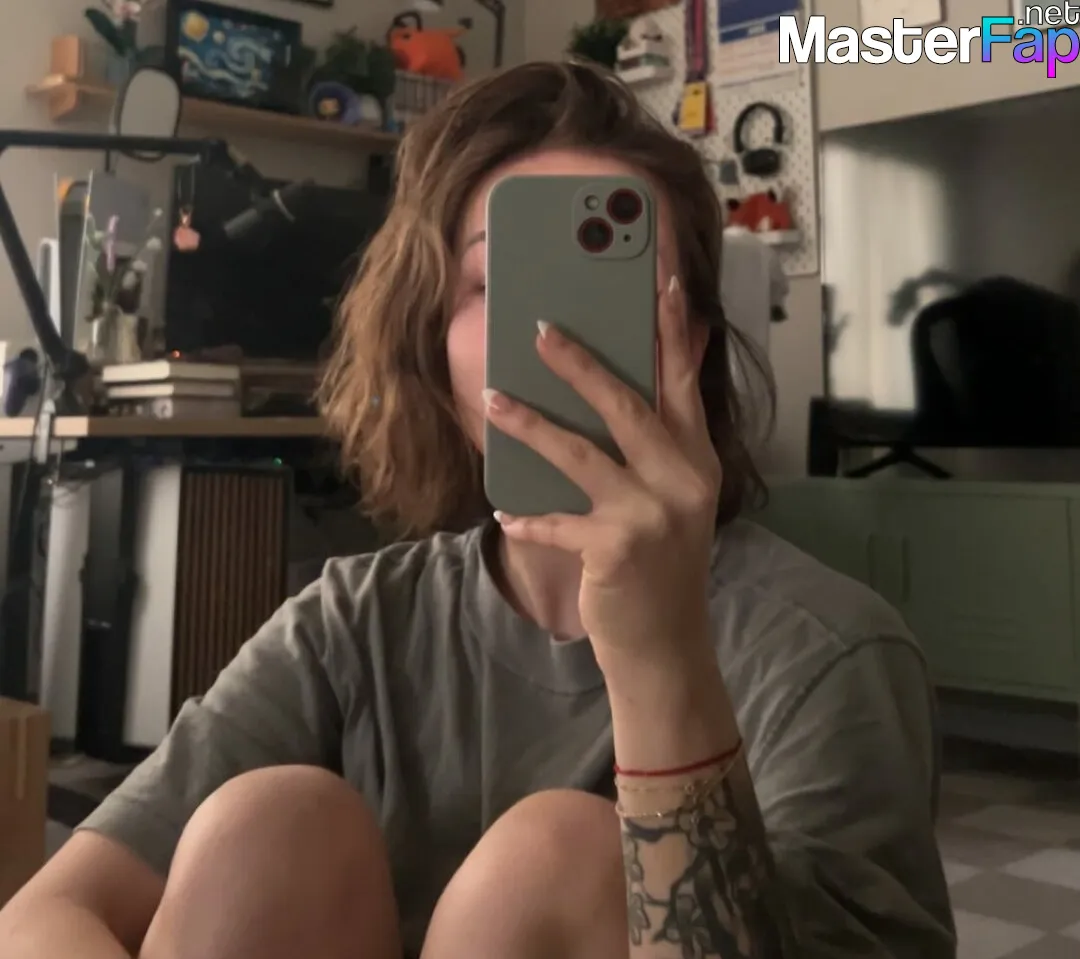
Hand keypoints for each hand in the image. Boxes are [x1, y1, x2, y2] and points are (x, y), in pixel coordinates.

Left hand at [483, 274, 721, 674]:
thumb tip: (632, 388)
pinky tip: (505, 514)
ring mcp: (651, 514)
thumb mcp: (676, 499)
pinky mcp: (616, 548)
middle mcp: (682, 479)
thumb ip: (661, 445)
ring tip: (493, 399)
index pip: (684, 382)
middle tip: (542, 329)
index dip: (672, 330)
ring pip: (581, 454)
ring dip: (531, 425)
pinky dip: (528, 518)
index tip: (661, 278)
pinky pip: (556, 521)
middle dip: (581, 364)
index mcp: (697, 459)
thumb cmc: (661, 564)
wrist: (666, 644)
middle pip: (627, 405)